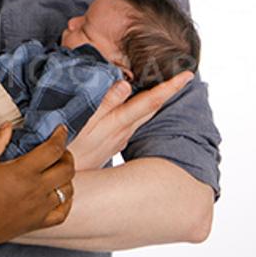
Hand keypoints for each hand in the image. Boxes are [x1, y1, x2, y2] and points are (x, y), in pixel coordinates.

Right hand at [0, 124, 74, 256]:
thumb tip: (9, 126)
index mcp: (24, 171)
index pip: (54, 149)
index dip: (61, 136)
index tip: (61, 129)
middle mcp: (37, 190)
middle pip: (67, 169)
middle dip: (67, 155)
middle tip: (58, 150)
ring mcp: (40, 208)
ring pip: (68, 189)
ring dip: (67, 177)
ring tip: (57, 170)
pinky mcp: (39, 223)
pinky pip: (63, 212)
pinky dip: (66, 201)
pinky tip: (58, 194)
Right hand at [68, 71, 193, 169]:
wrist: (67, 181)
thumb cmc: (70, 149)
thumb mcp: (83, 122)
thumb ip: (104, 102)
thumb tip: (126, 83)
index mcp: (119, 122)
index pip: (151, 101)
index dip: (170, 87)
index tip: (188, 75)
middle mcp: (125, 131)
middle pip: (153, 108)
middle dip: (170, 90)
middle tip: (185, 75)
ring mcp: (120, 138)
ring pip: (144, 115)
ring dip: (157, 99)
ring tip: (166, 84)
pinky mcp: (113, 142)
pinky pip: (133, 121)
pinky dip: (141, 108)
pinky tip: (138, 103)